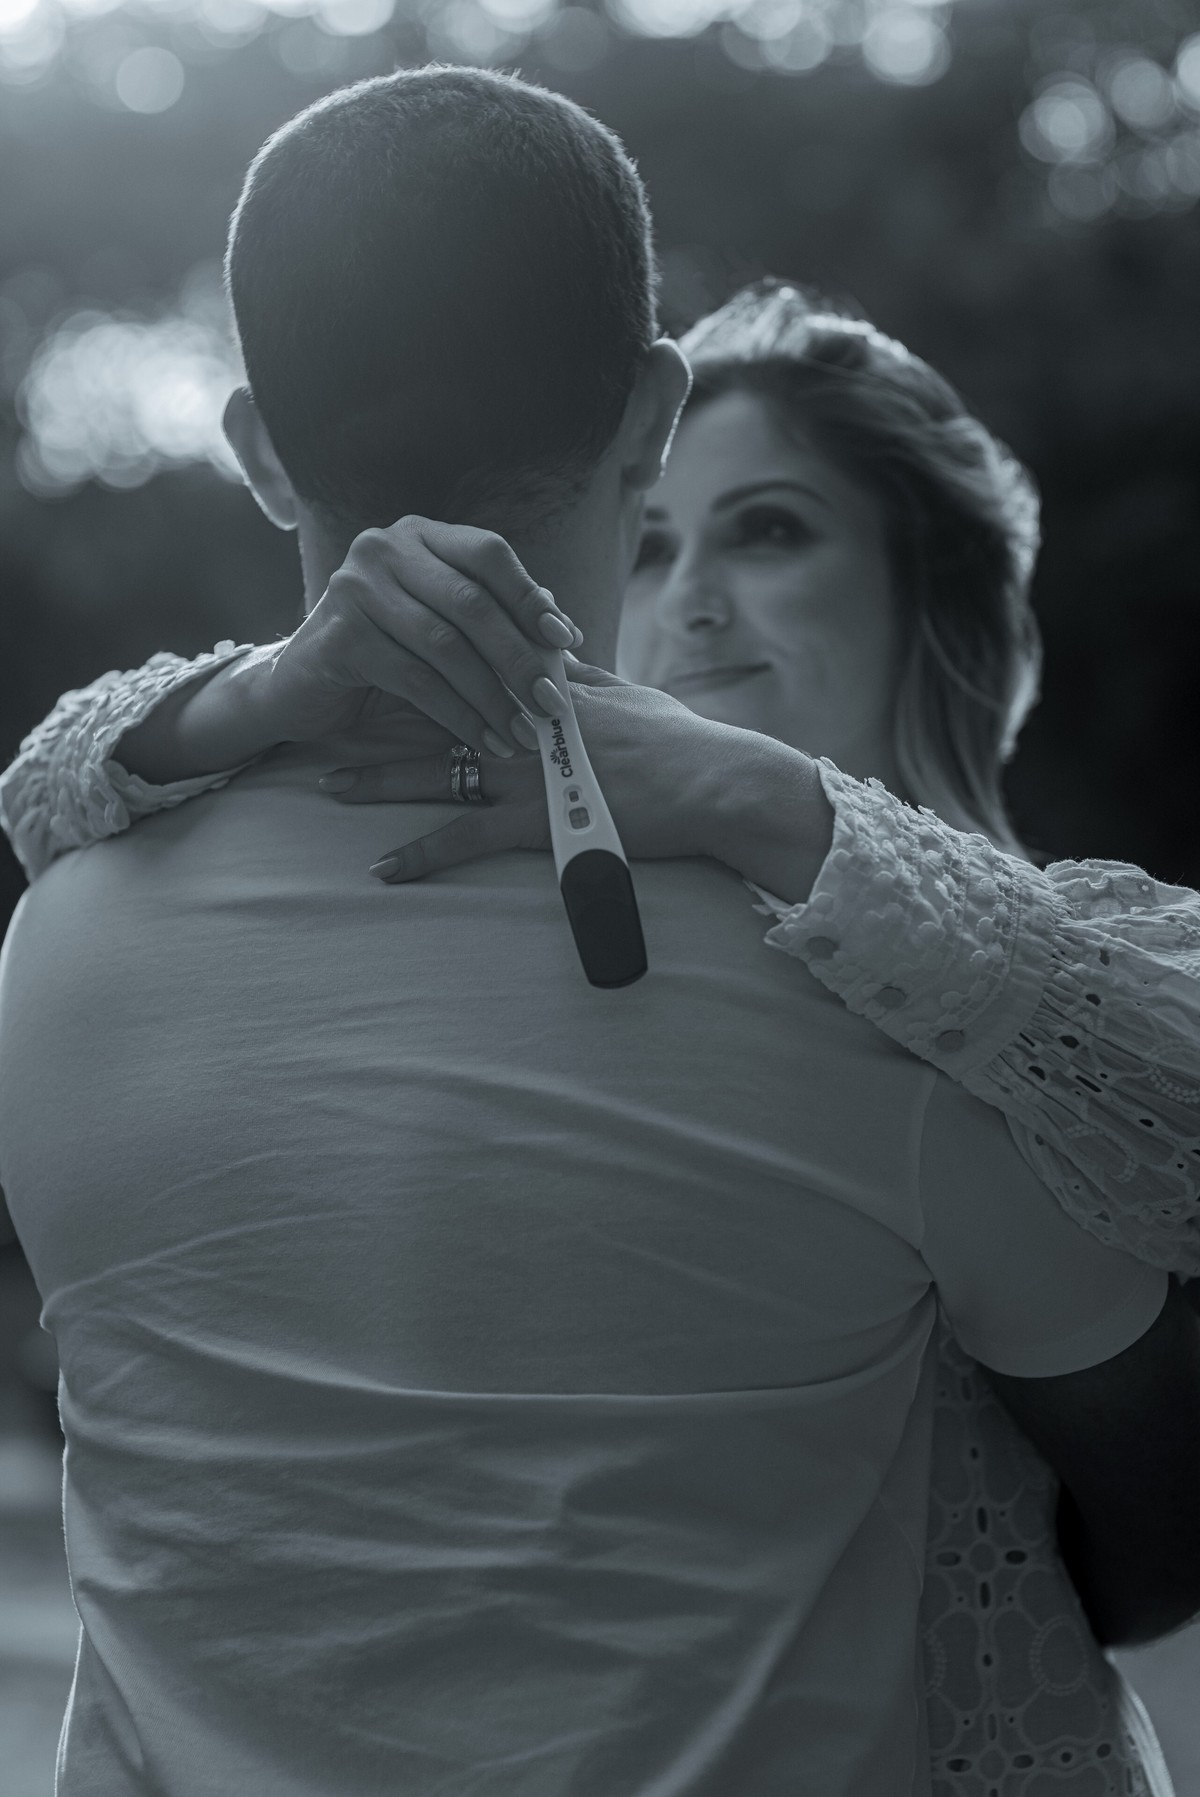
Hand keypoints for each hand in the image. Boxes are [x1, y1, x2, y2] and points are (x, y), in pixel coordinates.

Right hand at [253, 515, 580, 754]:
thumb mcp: (442, 629)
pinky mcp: (341, 635)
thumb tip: (565, 631)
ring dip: (493, 697)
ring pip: (446, 646)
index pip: (487, 553)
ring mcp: (356, 587)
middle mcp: (384, 549)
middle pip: (472, 603)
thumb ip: (494, 620)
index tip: (567, 642)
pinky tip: (484, 740)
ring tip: (524, 734)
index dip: (530, 598)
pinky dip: (458, 715)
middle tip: (553, 704)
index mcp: (419, 536)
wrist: (302, 688)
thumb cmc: (385, 655)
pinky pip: (416, 680)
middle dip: (519, 659)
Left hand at [319, 656, 738, 880]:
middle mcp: (523, 724)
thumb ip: (584, 678)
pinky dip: (421, 855)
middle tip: (329, 718)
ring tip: (332, 786)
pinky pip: (465, 840)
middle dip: (379, 719)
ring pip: (437, 772)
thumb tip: (553, 650)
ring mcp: (526, 771)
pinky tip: (384, 869)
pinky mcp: (536, 820)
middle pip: (436, 716)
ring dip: (380, 781)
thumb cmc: (682, 744)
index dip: (418, 668)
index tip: (378, 665)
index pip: (467, 669)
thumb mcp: (630, 695)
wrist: (713, 783)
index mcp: (544, 692)